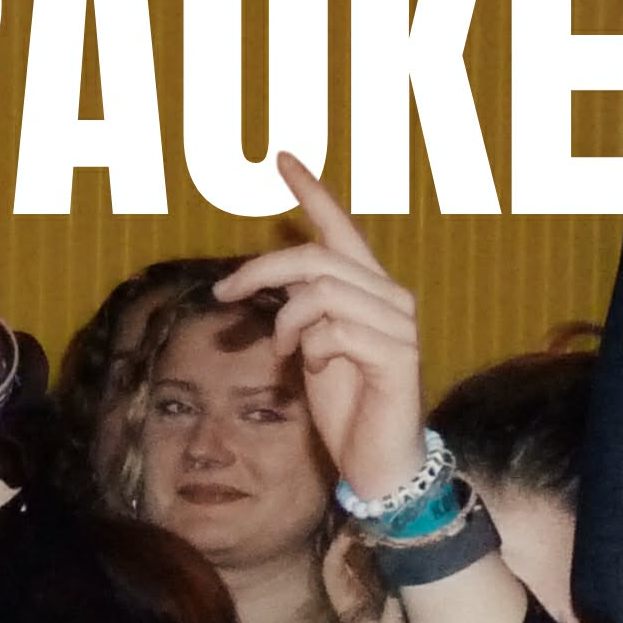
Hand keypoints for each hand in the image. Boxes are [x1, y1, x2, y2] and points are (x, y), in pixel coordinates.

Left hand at [210, 155, 426, 505]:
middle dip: (261, 270)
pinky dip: (311, 347)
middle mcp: (391, 299)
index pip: (342, 230)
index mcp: (371, 291)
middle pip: (318, 258)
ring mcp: (399, 326)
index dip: (313, 193)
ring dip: (288, 321)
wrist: (380, 463)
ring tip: (282, 351)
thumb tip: (275, 283)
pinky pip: (335, 330)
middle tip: (224, 292)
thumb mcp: (313, 347)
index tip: (283, 160)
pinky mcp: (397, 355)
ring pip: (323, 292)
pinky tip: (314, 367)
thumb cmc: (348, 406)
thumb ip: (303, 309)